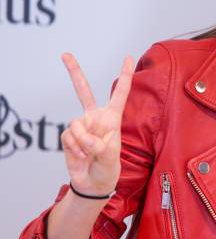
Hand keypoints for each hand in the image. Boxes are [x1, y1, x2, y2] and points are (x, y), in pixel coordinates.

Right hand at [60, 53, 133, 195]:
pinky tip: (81, 156)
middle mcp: (96, 117)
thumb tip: (86, 138)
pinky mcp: (70, 136)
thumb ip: (100, 147)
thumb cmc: (108, 168)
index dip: (124, 75)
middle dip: (74, 72)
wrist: (93, 183)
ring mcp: (82, 125)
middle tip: (65, 54)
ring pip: (75, 124)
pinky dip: (74, 148)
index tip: (127, 57)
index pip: (120, 92)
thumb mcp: (110, 158)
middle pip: (83, 90)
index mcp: (113, 117)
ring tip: (89, 153)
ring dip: (82, 142)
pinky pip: (68, 137)